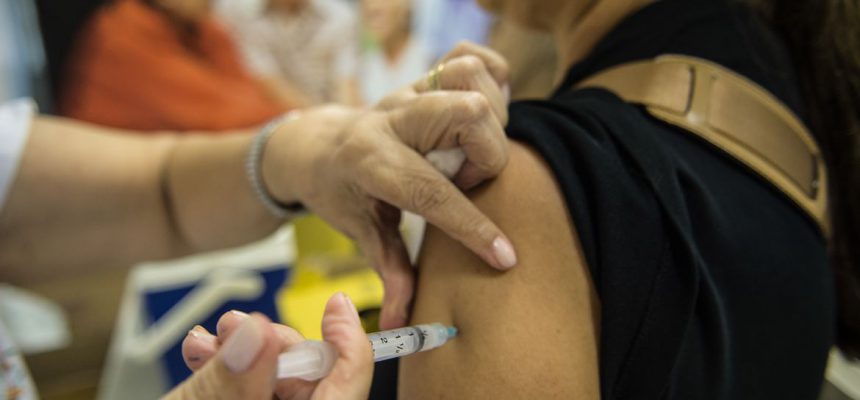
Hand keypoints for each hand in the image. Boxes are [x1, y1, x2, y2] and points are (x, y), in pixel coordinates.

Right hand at [168, 293, 372, 399]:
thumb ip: (227, 382)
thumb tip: (257, 337)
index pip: (348, 388)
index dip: (347, 343)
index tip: (336, 307)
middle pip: (312, 384)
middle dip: (272, 346)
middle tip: (234, 327)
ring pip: (276, 391)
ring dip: (242, 358)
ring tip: (204, 344)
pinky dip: (232, 381)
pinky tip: (203, 361)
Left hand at [263, 43, 515, 328]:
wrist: (319, 144)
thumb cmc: (341, 191)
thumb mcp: (358, 230)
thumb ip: (389, 270)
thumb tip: (407, 322)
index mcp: (369, 161)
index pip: (428, 192)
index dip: (471, 227)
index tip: (505, 256)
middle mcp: (391, 118)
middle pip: (465, 115)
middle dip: (486, 156)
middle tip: (468, 182)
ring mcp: (409, 92)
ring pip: (470, 81)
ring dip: (489, 120)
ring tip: (471, 153)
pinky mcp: (425, 78)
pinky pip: (469, 58)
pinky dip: (490, 79)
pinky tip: (481, 116)